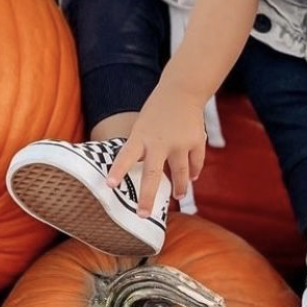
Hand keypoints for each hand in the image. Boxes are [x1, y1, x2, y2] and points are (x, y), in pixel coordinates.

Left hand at [106, 84, 206, 210]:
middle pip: (152, 174)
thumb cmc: (157, 112)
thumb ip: (141, 149)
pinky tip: (191, 178)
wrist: (183, 91)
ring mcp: (180, 143)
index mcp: (141, 136)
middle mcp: (160, 141)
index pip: (126, 156)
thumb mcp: (142, 126)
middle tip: (142, 215)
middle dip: (147, 197)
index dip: (117, 171)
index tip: (109, 186)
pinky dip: (193, 172)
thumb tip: (143, 176)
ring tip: (178, 196)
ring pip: (180, 174)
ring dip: (179, 188)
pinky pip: (195, 164)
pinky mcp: (196, 141)